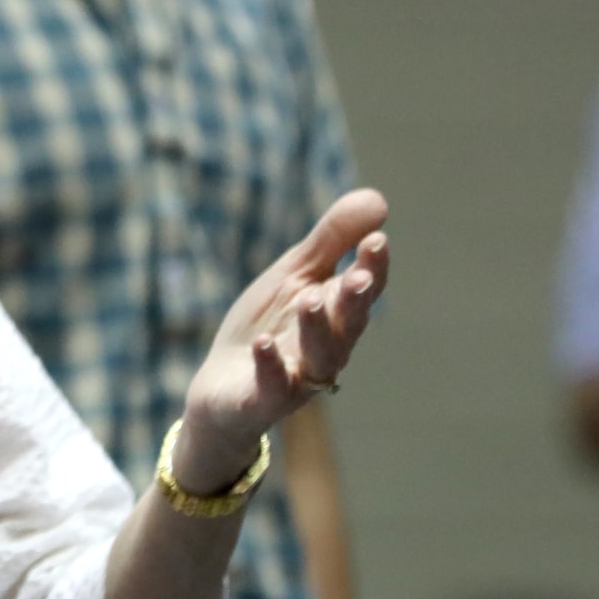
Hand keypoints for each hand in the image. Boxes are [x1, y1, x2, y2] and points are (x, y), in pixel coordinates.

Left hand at [172, 188, 389, 492]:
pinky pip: (273, 387)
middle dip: (355, 302)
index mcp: (335, 314)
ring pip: (319, 357)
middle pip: (348, 325)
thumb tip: (377, 198)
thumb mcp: (293, 275)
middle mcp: (326, 347)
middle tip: (357, 277)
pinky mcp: (264, 400)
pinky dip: (271, 366)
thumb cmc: (267, 325)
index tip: (377, 240)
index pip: (362, 290)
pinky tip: (262, 344)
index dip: (372, 268)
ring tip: (308, 300)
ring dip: (316, 329)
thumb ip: (331, 240)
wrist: (221, 386)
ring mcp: (298, 376)